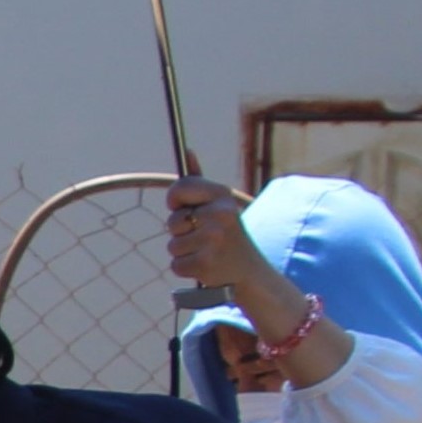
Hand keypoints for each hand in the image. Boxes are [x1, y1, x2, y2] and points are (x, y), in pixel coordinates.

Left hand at [165, 180, 269, 298]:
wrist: (248, 271)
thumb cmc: (226, 234)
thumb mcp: (219, 204)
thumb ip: (199, 181)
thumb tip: (187, 151)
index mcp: (223, 196)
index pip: (179, 188)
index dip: (175, 200)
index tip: (182, 207)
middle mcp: (220, 215)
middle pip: (173, 220)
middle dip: (180, 231)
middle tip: (202, 235)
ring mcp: (213, 241)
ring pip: (173, 245)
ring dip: (184, 251)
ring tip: (206, 250)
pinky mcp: (205, 264)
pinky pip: (176, 265)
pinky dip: (185, 268)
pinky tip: (205, 265)